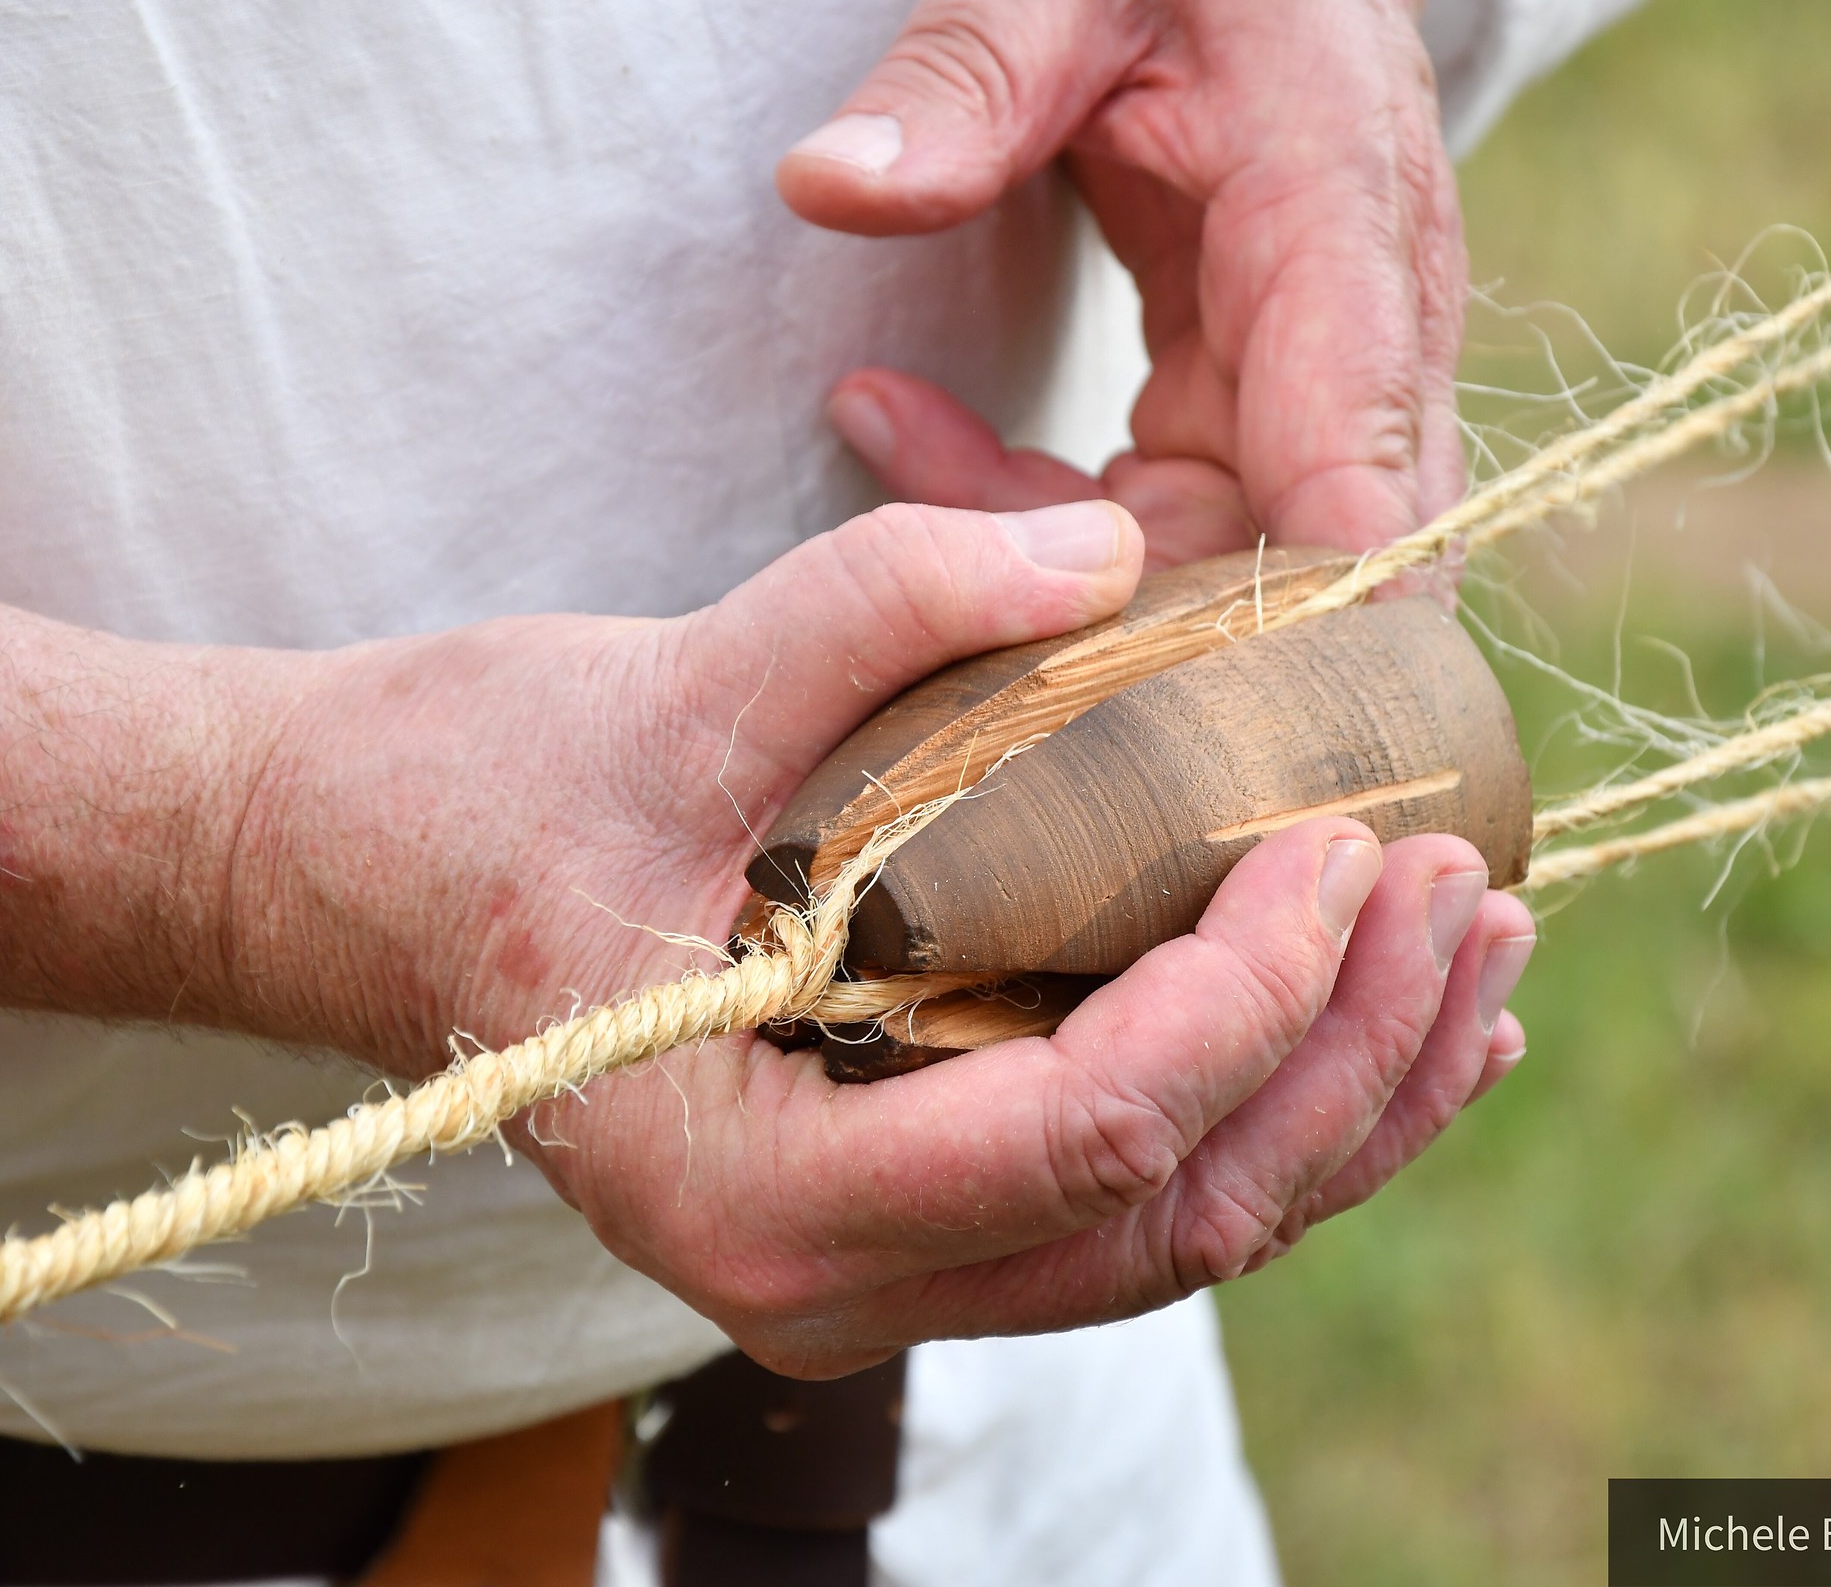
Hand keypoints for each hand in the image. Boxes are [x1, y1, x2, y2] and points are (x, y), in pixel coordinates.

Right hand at [235, 498, 1529, 1376]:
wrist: (361, 875)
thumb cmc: (470, 804)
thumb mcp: (656, 686)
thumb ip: (879, 602)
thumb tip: (1112, 552)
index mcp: (760, 1191)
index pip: (1081, 1141)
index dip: (1242, 1002)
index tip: (1334, 839)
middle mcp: (841, 1277)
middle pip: (1177, 1215)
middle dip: (1346, 1055)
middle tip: (1458, 882)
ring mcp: (889, 1257)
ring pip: (1185, 1228)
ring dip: (1350, 1093)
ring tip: (1469, 947)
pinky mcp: (923, 1191)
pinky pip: (1140, 1190)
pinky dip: (1277, 1105)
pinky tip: (1380, 1014)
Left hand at [779, 0, 1467, 564]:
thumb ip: (965, 79)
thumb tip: (833, 186)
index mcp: (1341, 211)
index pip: (1356, 456)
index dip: (1302, 615)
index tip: (1190, 718)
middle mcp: (1364, 323)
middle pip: (1302, 560)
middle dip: (1134, 628)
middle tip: (936, 616)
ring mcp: (1322, 378)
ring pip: (1231, 561)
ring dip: (1055, 563)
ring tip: (885, 431)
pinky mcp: (1262, 402)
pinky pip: (1174, 519)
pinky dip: (1048, 520)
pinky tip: (914, 438)